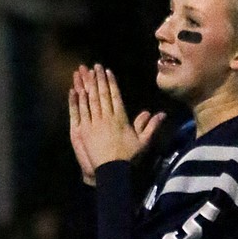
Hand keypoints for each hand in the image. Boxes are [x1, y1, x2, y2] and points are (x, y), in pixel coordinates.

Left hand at [69, 64, 165, 181]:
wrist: (112, 171)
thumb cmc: (129, 158)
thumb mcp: (143, 142)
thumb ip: (151, 126)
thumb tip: (163, 114)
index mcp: (120, 118)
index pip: (115, 96)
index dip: (110, 82)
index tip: (107, 71)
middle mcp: (106, 117)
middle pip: (101, 94)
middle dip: (98, 79)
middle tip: (94, 66)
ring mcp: (93, 123)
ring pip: (89, 100)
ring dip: (86, 85)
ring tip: (83, 73)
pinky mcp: (83, 131)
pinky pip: (79, 112)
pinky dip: (76, 101)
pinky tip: (74, 90)